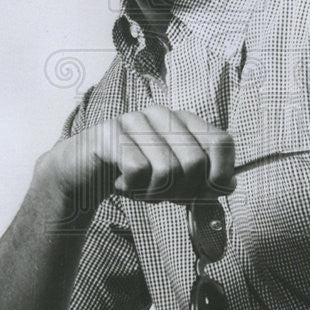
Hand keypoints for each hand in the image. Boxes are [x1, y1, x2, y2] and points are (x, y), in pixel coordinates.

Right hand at [35, 106, 236, 210]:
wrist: (81, 176)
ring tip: (137, 187)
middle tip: (161, 194)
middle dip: (181, 191)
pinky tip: (120, 182)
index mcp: (184, 121)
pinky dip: (131, 188)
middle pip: (196, 161)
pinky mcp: (109, 134)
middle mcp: (162, 114)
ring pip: (167, 169)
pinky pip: (138, 171)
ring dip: (153, 193)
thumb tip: (228, 185)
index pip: (222, 142)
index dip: (221, 174)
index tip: (208, 193)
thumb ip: (203, 183)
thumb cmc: (132, 176)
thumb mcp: (174, 182)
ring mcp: (134, 121)